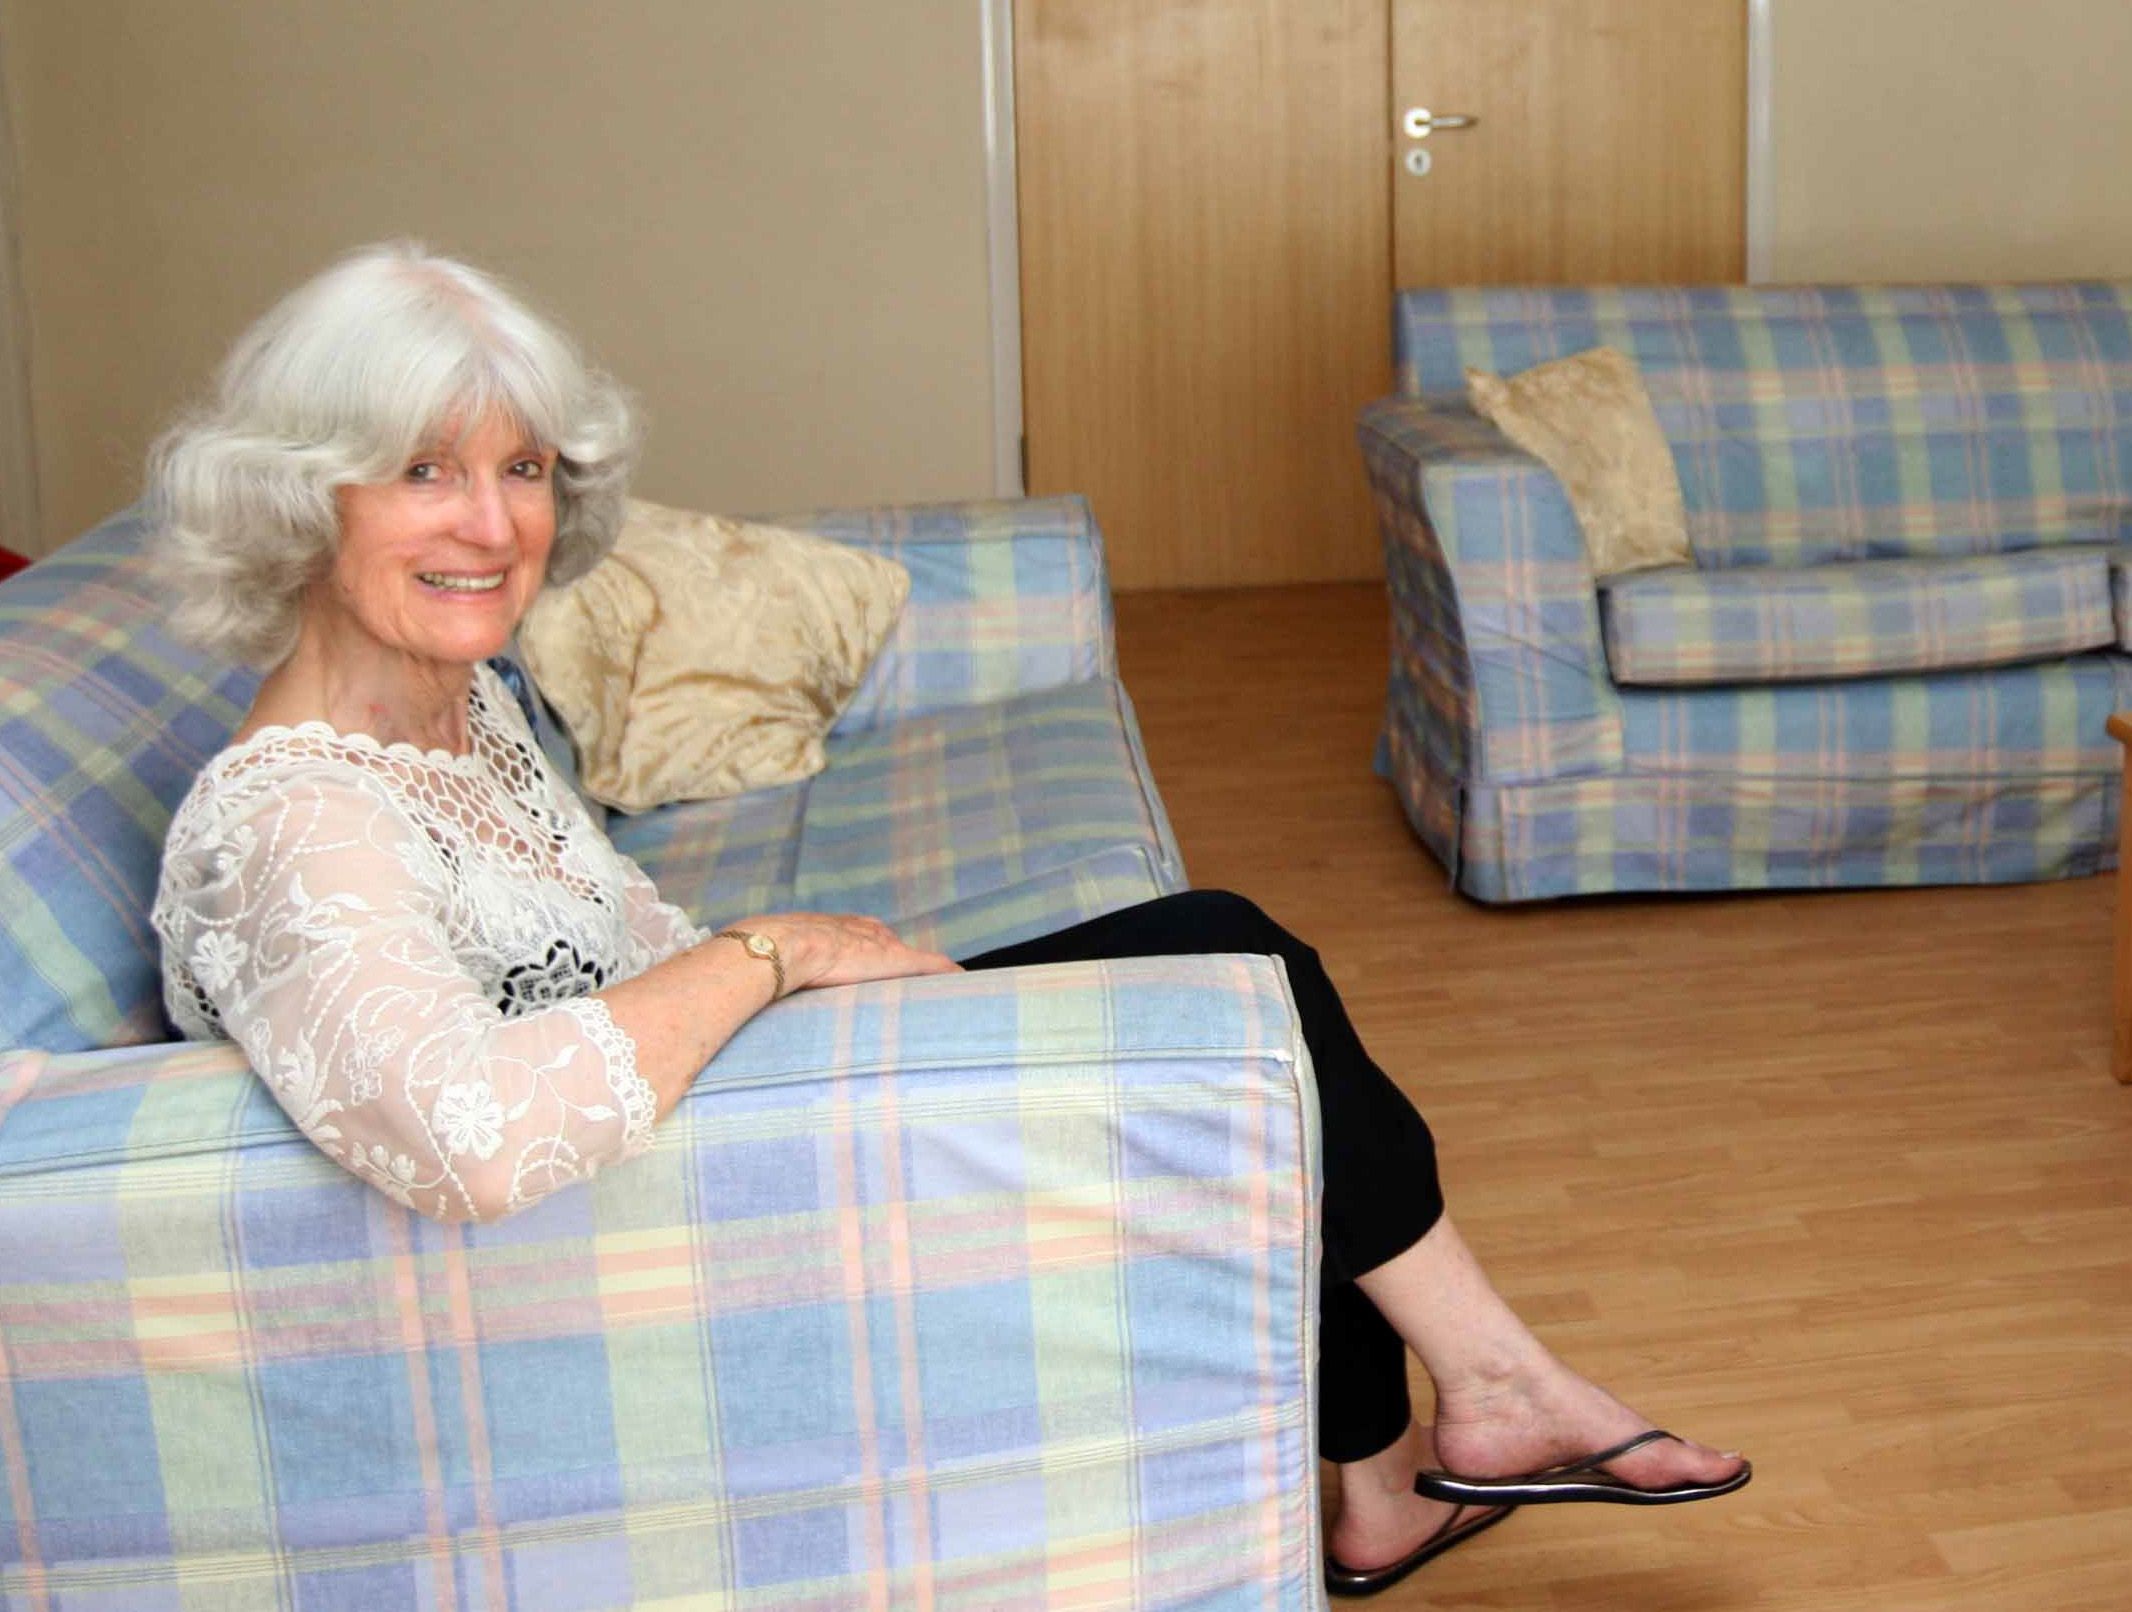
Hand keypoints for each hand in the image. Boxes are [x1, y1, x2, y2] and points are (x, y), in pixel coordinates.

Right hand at [727, 912, 961, 994]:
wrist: (776, 948)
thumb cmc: (765, 958)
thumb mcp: (769, 964)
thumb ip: (766, 976)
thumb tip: (733, 994)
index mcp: (835, 931)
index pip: (863, 937)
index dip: (873, 952)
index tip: (879, 963)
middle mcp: (863, 932)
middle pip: (891, 945)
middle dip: (903, 961)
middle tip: (917, 978)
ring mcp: (881, 946)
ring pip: (916, 960)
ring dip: (930, 975)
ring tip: (949, 987)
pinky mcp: (897, 961)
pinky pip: (934, 968)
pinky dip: (950, 976)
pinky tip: (967, 986)